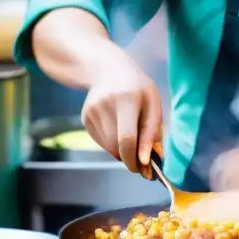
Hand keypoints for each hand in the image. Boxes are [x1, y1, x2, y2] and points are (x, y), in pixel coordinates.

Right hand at [81, 52, 162, 178]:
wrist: (109, 70)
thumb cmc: (138, 88)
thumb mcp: (153, 104)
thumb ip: (152, 132)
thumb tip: (146, 161)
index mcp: (126, 99)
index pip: (127, 138)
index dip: (134, 158)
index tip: (143, 169)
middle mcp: (104, 105)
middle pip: (116, 146)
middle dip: (130, 158)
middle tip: (142, 159)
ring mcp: (91, 112)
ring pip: (109, 147)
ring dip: (122, 151)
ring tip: (132, 136)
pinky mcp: (84, 118)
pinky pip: (101, 142)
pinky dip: (113, 143)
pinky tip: (118, 127)